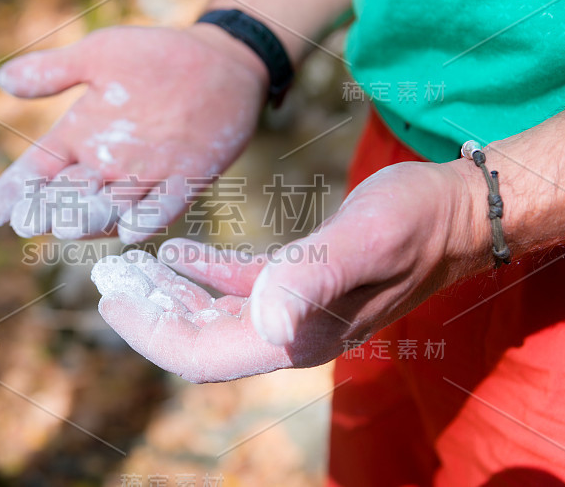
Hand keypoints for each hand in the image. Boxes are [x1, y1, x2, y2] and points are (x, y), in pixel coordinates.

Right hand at [0, 24, 266, 242]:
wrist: (219, 61)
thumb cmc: (155, 57)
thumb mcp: (101, 56)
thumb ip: (56, 71)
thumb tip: (3, 78)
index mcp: (80, 137)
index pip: (39, 170)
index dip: (16, 190)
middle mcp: (107, 165)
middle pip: (69, 195)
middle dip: (48, 211)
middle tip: (27, 222)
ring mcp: (145, 176)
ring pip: (110, 207)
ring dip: (90, 219)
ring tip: (67, 227)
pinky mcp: (185, 180)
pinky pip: (164, 205)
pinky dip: (149, 217)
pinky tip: (133, 229)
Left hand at [93, 161, 484, 381]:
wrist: (456, 211)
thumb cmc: (415, 221)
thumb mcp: (364, 240)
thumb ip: (312, 279)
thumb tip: (267, 327)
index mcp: (297, 335)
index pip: (202, 354)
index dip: (149, 333)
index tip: (111, 297)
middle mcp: (290, 332)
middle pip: (199, 338)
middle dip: (149, 312)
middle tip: (108, 275)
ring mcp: (294, 311)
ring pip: (213, 315)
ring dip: (169, 294)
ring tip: (131, 265)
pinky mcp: (300, 283)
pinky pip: (238, 288)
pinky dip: (202, 273)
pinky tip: (178, 251)